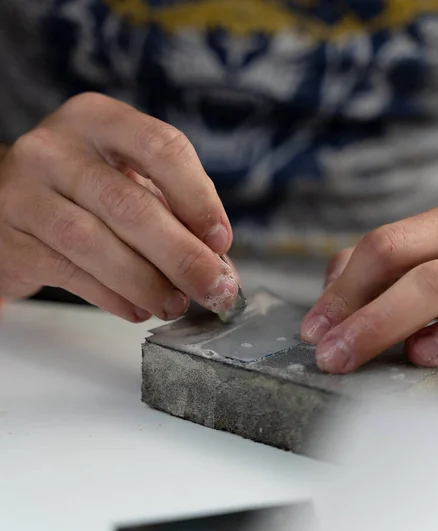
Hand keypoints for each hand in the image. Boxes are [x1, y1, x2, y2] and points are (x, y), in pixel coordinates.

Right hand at [0, 93, 236, 321]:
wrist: (9, 203)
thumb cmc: (83, 192)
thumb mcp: (128, 182)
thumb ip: (174, 216)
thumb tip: (219, 269)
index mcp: (98, 120)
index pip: (160, 147)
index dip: (198, 198)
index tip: (220, 241)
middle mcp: (57, 149)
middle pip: (130, 205)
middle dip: (181, 255)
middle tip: (212, 288)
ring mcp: (26, 192)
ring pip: (95, 243)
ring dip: (146, 283)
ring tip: (174, 304)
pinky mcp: (12, 239)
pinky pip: (70, 273)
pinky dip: (112, 297)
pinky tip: (137, 308)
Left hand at [301, 197, 437, 371]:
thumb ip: (390, 263)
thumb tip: (333, 289)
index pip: (385, 245)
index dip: (344, 289)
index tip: (313, 330)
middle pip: (405, 262)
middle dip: (356, 312)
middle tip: (327, 355)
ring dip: (386, 323)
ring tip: (353, 355)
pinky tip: (423, 353)